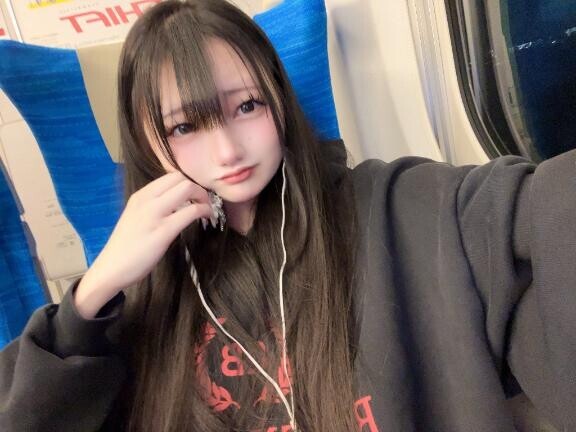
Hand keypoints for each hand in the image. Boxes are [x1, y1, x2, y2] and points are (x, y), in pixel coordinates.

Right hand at [74, 171, 212, 318]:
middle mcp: (146, 200)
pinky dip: (204, 211)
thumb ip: (154, 207)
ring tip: (207, 210)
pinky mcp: (163, 231)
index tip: (195, 196)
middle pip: (181, 178)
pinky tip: (206, 218)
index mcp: (140, 196)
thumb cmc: (126, 247)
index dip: (188, 183)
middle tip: (204, 202)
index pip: (170, 176)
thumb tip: (178, 202)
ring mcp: (154, 214)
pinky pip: (191, 211)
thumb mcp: (137, 217)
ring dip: (204, 197)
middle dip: (198, 188)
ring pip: (188, 189)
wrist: (111, 269)